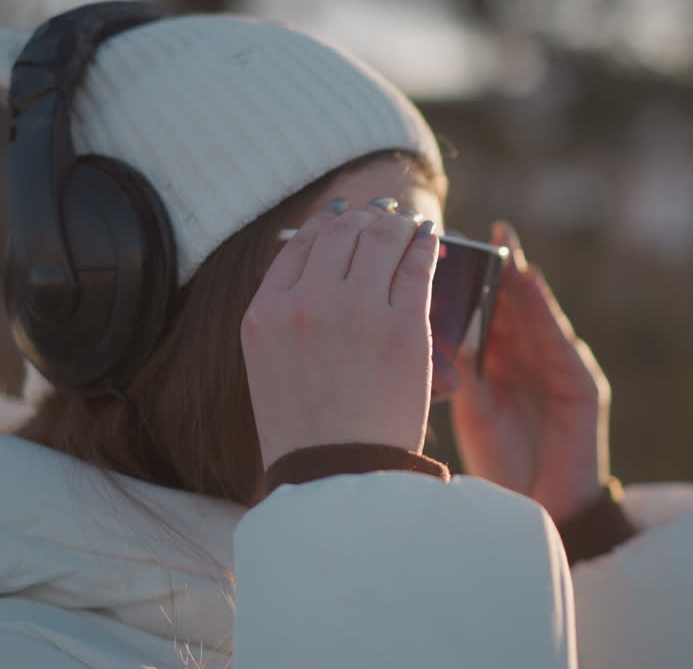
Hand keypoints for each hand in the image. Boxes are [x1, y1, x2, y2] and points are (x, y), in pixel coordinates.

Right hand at [242, 198, 439, 468]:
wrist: (338, 477)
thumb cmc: (308, 429)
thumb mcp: (270, 364)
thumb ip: (287, 310)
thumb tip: (320, 256)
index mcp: (264, 312)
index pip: (301, 241)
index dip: (329, 222)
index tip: (347, 217)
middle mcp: (304, 302)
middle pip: (341, 230)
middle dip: (366, 218)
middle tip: (384, 216)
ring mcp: (356, 310)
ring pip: (381, 236)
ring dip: (398, 224)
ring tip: (409, 225)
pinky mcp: (403, 325)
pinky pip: (417, 264)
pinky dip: (424, 246)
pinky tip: (428, 241)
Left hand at [450, 221, 610, 522]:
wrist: (540, 509)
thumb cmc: (501, 460)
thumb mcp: (472, 406)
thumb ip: (459, 369)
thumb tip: (429, 326)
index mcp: (501, 361)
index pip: (483, 310)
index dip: (467, 279)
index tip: (448, 248)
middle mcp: (530, 357)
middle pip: (511, 303)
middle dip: (497, 266)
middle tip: (479, 231)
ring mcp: (559, 368)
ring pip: (537, 313)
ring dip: (522, 279)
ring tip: (505, 245)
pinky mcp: (583, 385)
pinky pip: (562, 340)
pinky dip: (546, 310)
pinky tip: (530, 284)